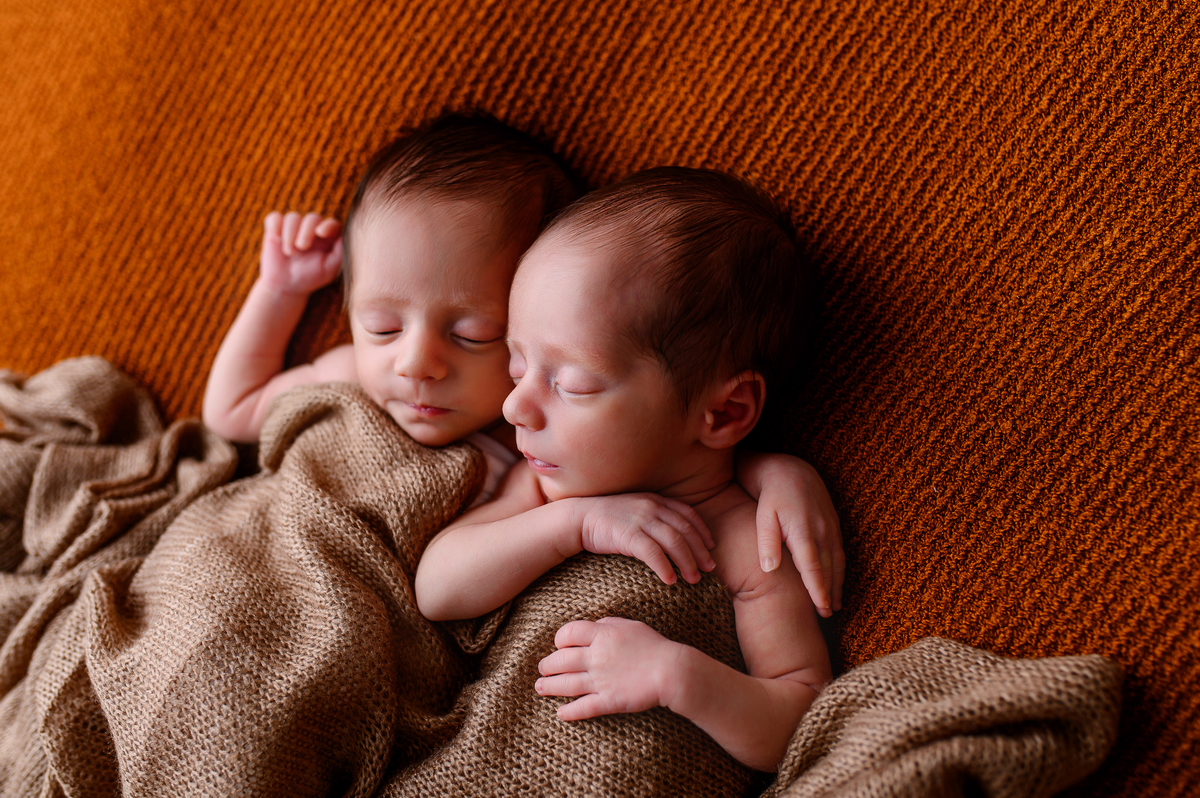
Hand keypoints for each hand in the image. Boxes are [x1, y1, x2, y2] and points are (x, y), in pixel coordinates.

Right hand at [259, 211, 343, 294]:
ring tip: (290, 252)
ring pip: (293, 217)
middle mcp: (311, 229)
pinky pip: (274, 218)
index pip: (332, 224)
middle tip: (302, 247)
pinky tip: (276, 238)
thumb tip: (348, 238)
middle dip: (307, 231)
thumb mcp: (330, 268)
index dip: (328, 224)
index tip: (321, 233)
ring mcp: (293, 228)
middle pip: (312, 218)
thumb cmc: (311, 277)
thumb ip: (340, 253)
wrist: (286, 286)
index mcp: (327, 237)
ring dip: (290, 233)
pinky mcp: (275, 229)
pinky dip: (275, 225)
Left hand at [536, 617, 680, 719]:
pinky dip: (569, 712)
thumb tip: (593, 626)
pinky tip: (561, 713)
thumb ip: (608, 624)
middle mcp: (596, 657)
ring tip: (540, 688)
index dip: (559, 639)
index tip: (559, 646)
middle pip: (560, 660)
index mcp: (601, 636)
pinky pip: (583, 707)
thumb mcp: (630, 625)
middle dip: (547, 665)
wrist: (671, 671)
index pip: (568, 633)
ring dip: (549, 687)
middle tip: (542, 669)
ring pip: (566, 684)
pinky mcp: (608, 701)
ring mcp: (600, 681)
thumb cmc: (653, 646)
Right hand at [576, 494, 715, 584]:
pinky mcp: (628, 535)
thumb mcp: (635, 510)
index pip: (687, 513)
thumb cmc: (606, 519)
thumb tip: (671, 536)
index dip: (702, 530)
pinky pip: (653, 552)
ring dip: (687, 562)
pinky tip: (670, 580)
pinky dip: (665, 567)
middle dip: (700, 551)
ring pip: (674, 542)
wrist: (578, 518)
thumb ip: (653, 517)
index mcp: (655, 500)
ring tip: (694, 579)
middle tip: (710, 568)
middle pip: (685, 530)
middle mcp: (651, 507)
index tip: (711, 546)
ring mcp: (640, 520)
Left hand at [755, 458, 842, 616]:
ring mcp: (830, 526)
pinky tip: (838, 580)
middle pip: (828, 568)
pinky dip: (840, 568)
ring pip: (837, 560)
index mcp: (803, 531)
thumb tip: (770, 569)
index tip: (822, 608)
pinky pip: (840, 550)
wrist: (788, 467)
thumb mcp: (763, 515)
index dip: (818, 589)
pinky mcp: (833, 522)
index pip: (812, 567)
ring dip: (838, 583)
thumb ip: (767, 542)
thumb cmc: (770, 494)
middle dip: (830, 592)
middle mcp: (822, 530)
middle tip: (827, 615)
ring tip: (835, 605)